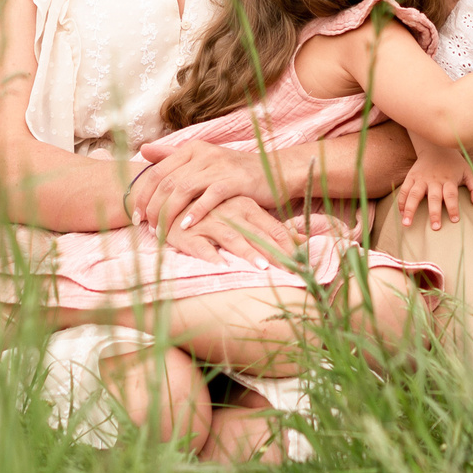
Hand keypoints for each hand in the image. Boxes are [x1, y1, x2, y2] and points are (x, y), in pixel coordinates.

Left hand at [130, 141, 275, 233]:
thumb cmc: (235, 172)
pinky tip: (186, 226)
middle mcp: (203, 154)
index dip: (143, 194)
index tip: (136, 216)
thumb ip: (173, 156)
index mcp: (192, 149)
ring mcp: (219, 166)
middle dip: (151, 207)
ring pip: (183, 188)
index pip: (157, 171)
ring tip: (161, 230)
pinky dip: (196, 212)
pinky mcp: (235, 180)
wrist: (275, 171)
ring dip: (168, 212)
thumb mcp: (203, 161)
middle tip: (145, 227)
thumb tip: (144, 149)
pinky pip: (210, 196)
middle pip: (166, 181)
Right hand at [160, 193, 301, 268]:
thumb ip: (270, 227)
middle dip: (274, 253)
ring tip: (262, 269)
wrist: (169, 201)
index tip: (302, 264)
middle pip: (257, 234)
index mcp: (246, 206)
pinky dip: (211, 255)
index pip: (272, 227)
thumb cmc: (212, 211)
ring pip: (232, 238)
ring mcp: (209, 222)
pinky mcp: (188, 233)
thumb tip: (303, 240)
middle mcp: (230, 212)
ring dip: (248, 253)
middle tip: (290, 270)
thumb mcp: (243, 215)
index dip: (287, 246)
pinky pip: (200, 245)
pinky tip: (222, 266)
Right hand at [393, 147, 472, 228]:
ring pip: (414, 194)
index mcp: (448, 179)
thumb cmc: (454, 163)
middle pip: (434, 197)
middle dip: (434, 212)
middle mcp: (434, 180)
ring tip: (406, 224)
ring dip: (410, 209)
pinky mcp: (411, 176)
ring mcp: (421, 178)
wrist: (436, 145)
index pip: (451, 195)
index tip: (454, 220)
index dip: (453, 207)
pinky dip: (402, 202)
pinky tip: (401, 214)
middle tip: (435, 227)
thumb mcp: (468, 171)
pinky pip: (405, 190)